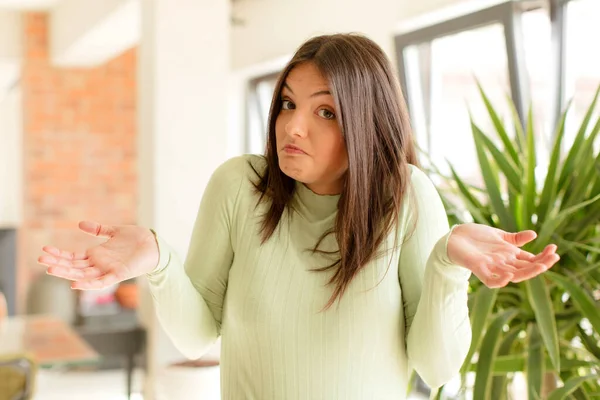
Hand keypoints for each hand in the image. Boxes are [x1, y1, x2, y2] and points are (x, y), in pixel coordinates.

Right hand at [38, 221, 159, 289]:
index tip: (44, 250)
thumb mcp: (115, 231)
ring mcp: (108, 270)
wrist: (155, 244)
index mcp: (97, 254)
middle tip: (41, 259)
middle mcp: (100, 264)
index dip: (59, 255)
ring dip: (67, 273)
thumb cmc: (136, 239)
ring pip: (83, 274)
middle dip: (57, 263)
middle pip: (74, 266)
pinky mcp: (119, 274)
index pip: (73, 257)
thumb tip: (80, 224)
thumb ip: (99, 229)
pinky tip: (75, 284)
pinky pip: (102, 282)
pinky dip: (89, 284)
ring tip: (50, 269)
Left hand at [447, 223, 559, 287]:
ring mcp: (492, 267)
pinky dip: (500, 280)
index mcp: (509, 255)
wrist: (454, 237)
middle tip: (554, 257)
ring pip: (514, 275)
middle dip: (541, 263)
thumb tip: (534, 235)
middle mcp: (503, 263)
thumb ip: (515, 239)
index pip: (530, 259)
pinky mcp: (479, 269)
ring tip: (541, 266)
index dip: (543, 256)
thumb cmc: (475, 236)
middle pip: (526, 268)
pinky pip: (491, 281)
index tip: (554, 248)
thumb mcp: (498, 235)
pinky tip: (509, 274)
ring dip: (528, 272)